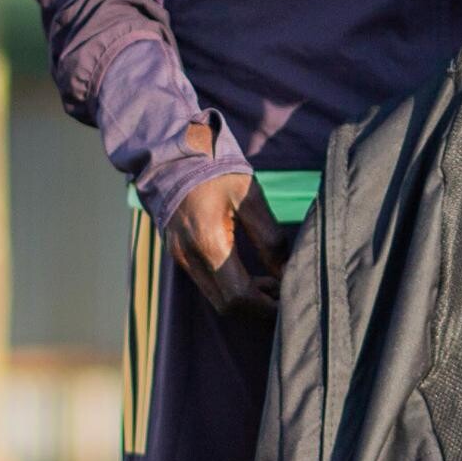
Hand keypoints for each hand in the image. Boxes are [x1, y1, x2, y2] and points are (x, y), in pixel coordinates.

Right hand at [170, 158, 284, 318]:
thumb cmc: (215, 168)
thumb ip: (270, 238)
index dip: (267, 306)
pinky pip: (207, 284)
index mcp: (209, 243)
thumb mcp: (249, 196)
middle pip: (227, 305)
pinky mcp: (178, 254)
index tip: (290, 299)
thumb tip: (287, 271)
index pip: (240, 297)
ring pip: (216, 298)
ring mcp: (180, 257)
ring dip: (245, 299)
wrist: (172, 153)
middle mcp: (189, 257)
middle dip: (258, 307)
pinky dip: (230, 288)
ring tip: (272, 282)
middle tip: (285, 293)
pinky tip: (250, 274)